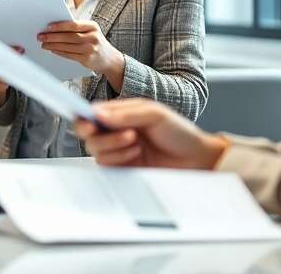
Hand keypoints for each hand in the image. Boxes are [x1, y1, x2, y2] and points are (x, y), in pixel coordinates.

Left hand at [39, 19, 126, 88]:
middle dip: (52, 36)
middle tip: (40, 36)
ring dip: (53, 44)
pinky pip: (69, 55)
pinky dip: (59, 52)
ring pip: (67, 46)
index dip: (59, 25)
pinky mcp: (87, 59)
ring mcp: (90, 49)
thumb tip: (54, 26)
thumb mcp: (90, 31)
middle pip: (69, 36)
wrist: (109, 58)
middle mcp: (93, 37)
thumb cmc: (95, 41)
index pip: (73, 25)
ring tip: (43, 43)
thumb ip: (76, 28)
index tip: (48, 26)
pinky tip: (52, 49)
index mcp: (92, 26)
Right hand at [76, 99, 229, 169]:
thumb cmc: (179, 133)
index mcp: (120, 113)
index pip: (92, 112)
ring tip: (136, 142)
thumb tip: (98, 115)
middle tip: (124, 133)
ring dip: (114, 145)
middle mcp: (115, 131)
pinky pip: (104, 164)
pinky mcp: (121, 168)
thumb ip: (125, 114)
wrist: (196, 159)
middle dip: (102, 133)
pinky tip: (136, 154)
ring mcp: (117, 150)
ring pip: (94, 148)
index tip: (87, 121)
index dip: (84, 116)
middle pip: (87, 132)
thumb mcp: (154, 114)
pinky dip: (119, 158)